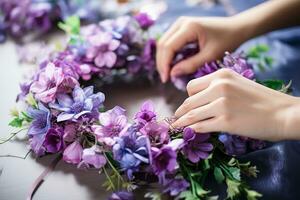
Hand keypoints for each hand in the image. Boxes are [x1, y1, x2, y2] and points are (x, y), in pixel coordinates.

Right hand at [156, 16, 247, 82]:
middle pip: (162, 44)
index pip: (168, 47)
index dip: (164, 64)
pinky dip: (169, 54)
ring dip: (164, 59)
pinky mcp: (182, 27)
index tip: (166, 79)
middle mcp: (181, 22)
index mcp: (189, 27)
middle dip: (162, 63)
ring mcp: (180, 23)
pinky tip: (173, 65)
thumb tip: (172, 73)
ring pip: (164, 43)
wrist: (236, 28)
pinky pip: (170, 41)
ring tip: (168, 74)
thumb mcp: (210, 56)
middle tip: (165, 79)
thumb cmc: (227, 41)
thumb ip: (191, 65)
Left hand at [172, 69, 299, 140]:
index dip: (188, 98)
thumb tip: (199, 101)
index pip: (192, 86)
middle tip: (177, 118)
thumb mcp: (238, 84)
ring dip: (182, 123)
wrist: (284, 113)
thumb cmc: (262, 100)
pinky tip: (189, 132)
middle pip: (189, 101)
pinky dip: (192, 130)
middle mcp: (219, 86)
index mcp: (222, 75)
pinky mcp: (225, 121)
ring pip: (192, 114)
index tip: (187, 106)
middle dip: (181, 111)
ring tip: (176, 127)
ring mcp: (221, 104)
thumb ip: (218, 88)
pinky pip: (201, 126)